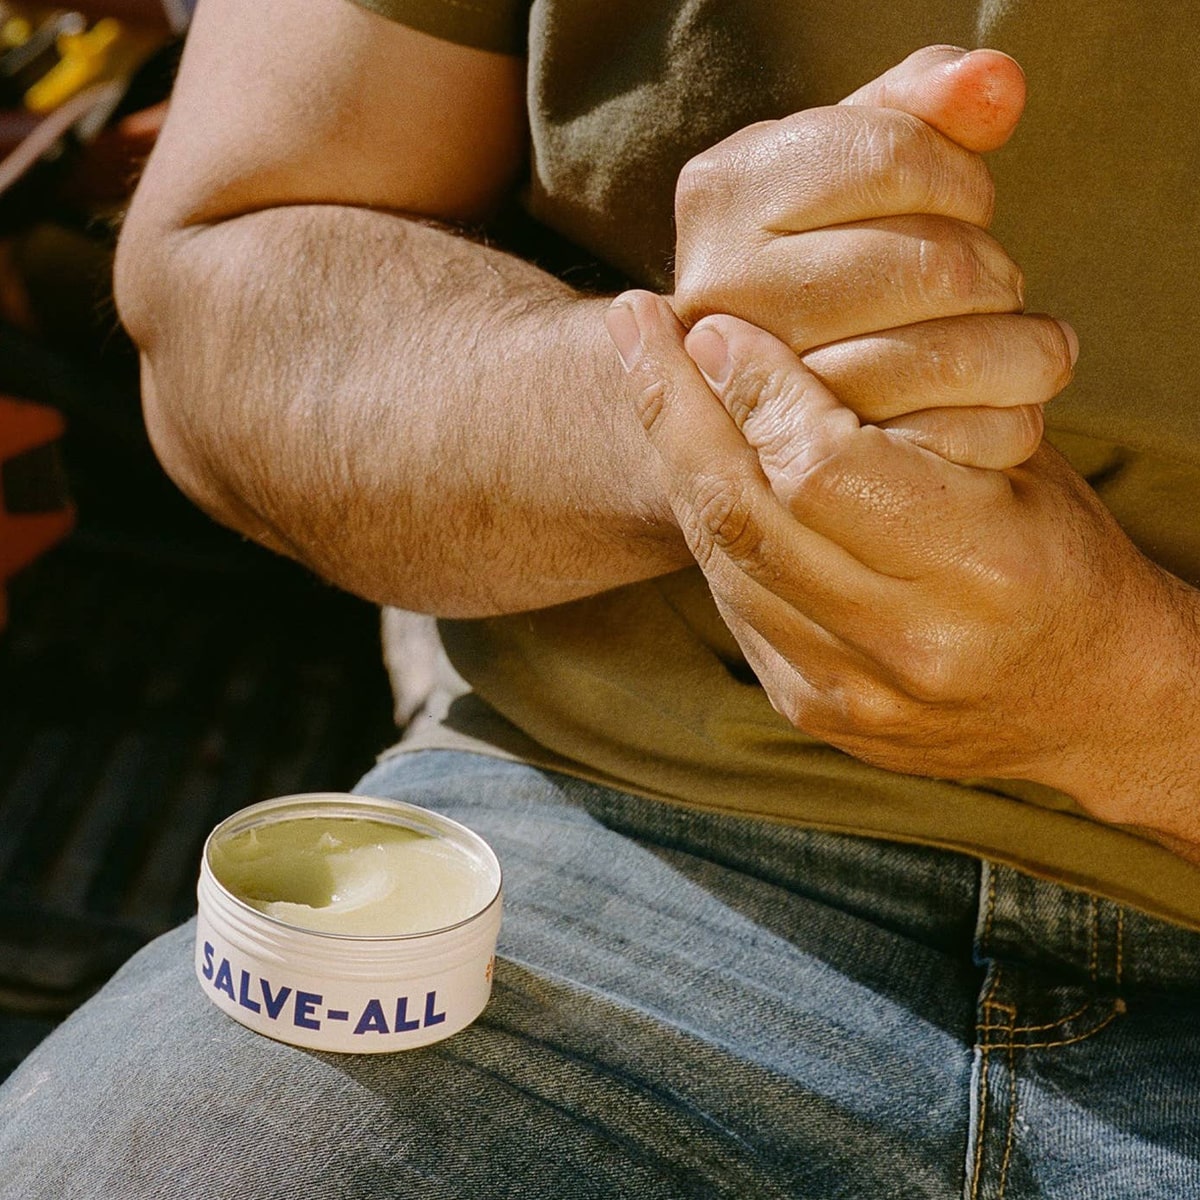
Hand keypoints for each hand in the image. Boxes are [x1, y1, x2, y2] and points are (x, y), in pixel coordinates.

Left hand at [606, 291, 1199, 847]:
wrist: (1087, 701)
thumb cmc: (1061, 558)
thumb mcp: (1017, 469)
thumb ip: (906, 417)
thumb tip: (763, 346)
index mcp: (980, 568)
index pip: (819, 466)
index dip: (754, 388)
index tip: (715, 327)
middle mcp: (907, 642)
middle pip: (743, 513)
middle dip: (675, 408)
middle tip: (638, 327)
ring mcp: (849, 690)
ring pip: (720, 557)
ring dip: (674, 459)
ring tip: (649, 378)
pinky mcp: (812, 709)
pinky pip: (730, 598)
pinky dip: (704, 521)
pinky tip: (690, 458)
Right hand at [672, 45, 1075, 468]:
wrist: (737, 380)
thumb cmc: (815, 250)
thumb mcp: (844, 166)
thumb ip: (920, 105)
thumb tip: (995, 84)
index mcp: (721, 191)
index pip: (894, 158)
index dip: (964, 180)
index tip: (970, 204)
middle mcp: (718, 291)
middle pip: (928, 265)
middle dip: (992, 271)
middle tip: (995, 285)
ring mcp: (755, 388)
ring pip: (940, 359)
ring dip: (1016, 350)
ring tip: (1021, 346)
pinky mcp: (803, 469)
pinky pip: (941, 439)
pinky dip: (999, 421)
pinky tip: (1004, 403)